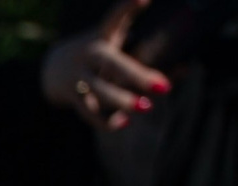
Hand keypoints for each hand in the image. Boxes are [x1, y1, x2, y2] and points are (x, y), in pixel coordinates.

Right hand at [41, 0, 168, 132]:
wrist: (52, 68)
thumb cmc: (99, 55)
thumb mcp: (117, 44)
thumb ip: (146, 54)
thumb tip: (186, 69)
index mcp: (102, 36)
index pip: (114, 18)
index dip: (128, 8)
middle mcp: (89, 54)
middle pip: (112, 63)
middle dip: (137, 75)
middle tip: (164, 87)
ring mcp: (78, 76)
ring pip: (99, 90)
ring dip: (122, 99)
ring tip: (147, 108)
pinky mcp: (72, 96)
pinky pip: (88, 112)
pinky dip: (105, 121)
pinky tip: (124, 123)